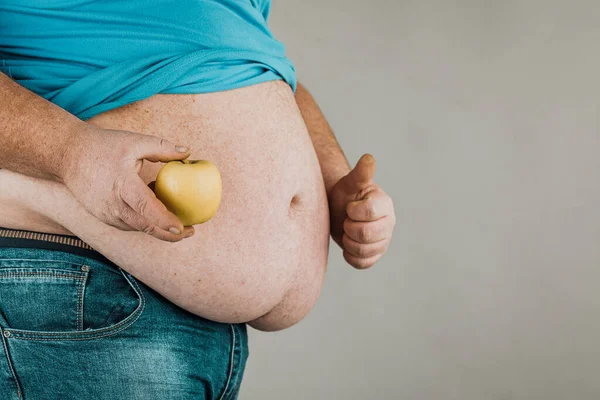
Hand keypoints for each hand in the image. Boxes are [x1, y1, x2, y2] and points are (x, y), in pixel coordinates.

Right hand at [60, 125, 194, 241]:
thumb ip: (162, 148)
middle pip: (146, 227)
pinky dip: (144, 219)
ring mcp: (107, 214)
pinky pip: (129, 223)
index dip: (165, 221)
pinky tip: (153, 206)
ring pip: (138, 227)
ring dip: (158, 225)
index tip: (183, 227)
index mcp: (122, 185)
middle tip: (191, 230)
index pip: (146, 208)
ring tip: (173, 213)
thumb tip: (188, 151)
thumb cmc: (103, 146)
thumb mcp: (134, 141)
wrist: (67, 155)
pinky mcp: (104, 217)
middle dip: (170, 234)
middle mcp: (113, 204)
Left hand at [329, 154, 394, 268]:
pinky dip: (351, 256)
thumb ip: (360, 173)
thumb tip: (368, 157)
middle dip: (349, 228)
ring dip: (348, 242)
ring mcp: (384, 240)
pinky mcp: (375, 254)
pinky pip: (363, 263)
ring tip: (346, 231)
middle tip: (345, 221)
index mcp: (384, 204)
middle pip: (366, 234)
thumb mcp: (350, 183)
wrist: (338, 211)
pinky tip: (348, 244)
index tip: (348, 206)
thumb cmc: (345, 195)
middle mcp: (389, 223)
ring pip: (364, 250)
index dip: (352, 211)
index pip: (369, 212)